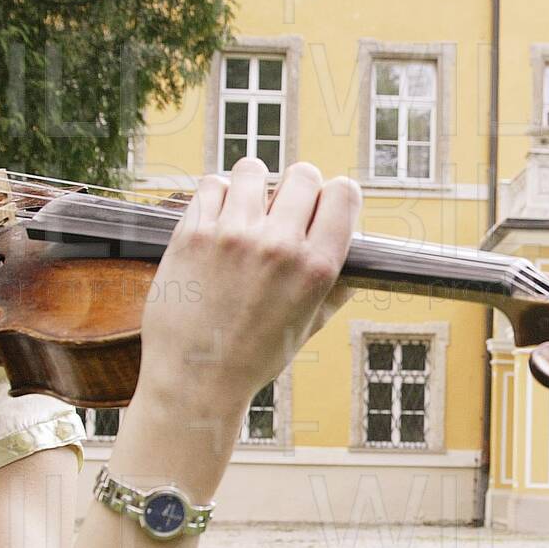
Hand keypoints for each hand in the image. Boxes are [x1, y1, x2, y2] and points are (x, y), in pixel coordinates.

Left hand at [137, 158, 359, 427]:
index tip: (322, 206)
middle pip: (303, 174)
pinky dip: (218, 196)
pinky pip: (213, 185)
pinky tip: (218, 219)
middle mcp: (279, 245)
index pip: (344, 194)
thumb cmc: (253, 358)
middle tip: (282, 212)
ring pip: (254, 169)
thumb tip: (354, 264)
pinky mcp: (193, 232)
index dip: (336, 196)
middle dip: (296, 189)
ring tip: (247, 210)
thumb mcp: (308, 327)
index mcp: (316, 268)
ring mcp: (233, 235)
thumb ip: (335, 290)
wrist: (194, 378)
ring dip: (254, 185)